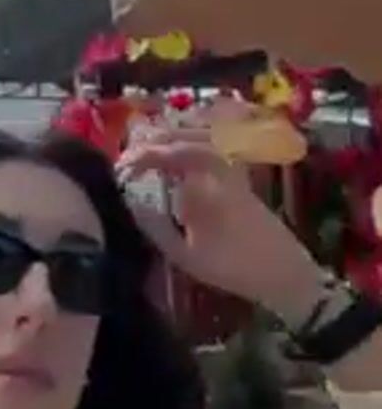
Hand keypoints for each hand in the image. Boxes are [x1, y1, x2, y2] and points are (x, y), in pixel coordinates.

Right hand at [117, 128, 325, 325]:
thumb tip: (132, 203)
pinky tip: (183, 144)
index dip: (145, 155)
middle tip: (131, 152)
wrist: (285, 274)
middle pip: (192, 136)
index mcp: (209, 187)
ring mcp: (236, 170)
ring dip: (177, 134)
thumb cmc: (233, 269)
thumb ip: (156, 227)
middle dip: (157, 138)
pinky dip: (199, 138)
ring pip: (208, 135)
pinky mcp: (242, 177)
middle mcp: (224, 169)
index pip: (175, 153)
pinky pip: (221, 144)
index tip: (123, 167)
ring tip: (150, 144)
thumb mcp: (186, 256)